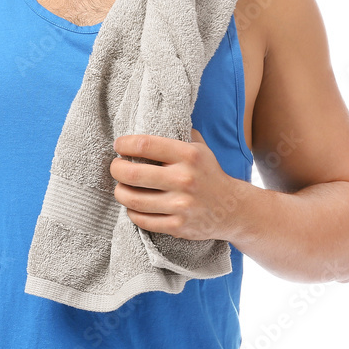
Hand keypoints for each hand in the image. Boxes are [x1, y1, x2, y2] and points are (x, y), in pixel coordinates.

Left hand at [110, 129, 245, 240]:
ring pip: (133, 199)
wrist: (233, 209)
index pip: (144, 145)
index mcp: (188, 155)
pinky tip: (134, 205)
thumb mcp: (199, 147)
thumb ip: (176, 133)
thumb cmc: (208, 173)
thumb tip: (146, 122)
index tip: (118, 146)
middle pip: (133, 174)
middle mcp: (184, 179)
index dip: (124, 144)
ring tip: (121, 187)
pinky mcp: (178, 226)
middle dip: (116, 169)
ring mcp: (181, 205)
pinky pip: (142, 220)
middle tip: (116, 167)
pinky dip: (132, 212)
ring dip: (120, 192)